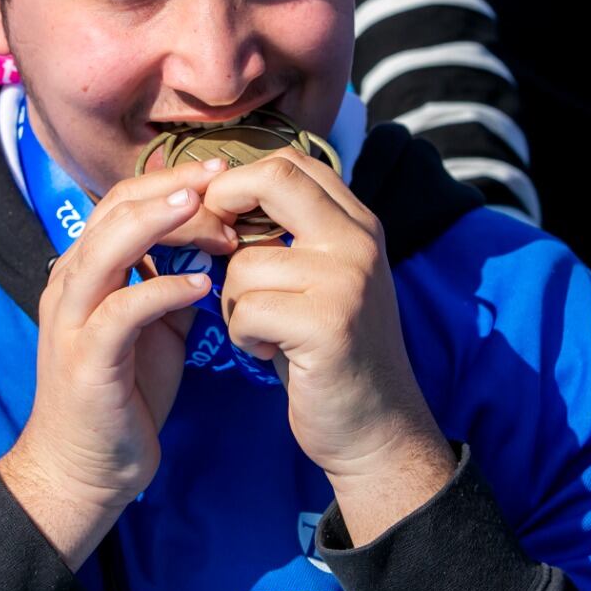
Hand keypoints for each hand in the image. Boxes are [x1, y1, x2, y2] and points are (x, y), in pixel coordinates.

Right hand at [0, 158, 234, 567]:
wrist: (85, 469)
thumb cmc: (123, 395)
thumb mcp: (156, 327)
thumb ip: (173, 281)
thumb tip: (214, 243)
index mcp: (86, 270)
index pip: (123, 201)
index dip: (171, 181)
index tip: (222, 173)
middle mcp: (71, 283)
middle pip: (115, 210)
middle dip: (171, 188)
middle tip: (223, 176)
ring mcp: (73, 319)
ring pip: (108, 248)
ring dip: (159, 223)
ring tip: (207, 210)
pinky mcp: (86, 359)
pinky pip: (122, 311)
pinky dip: (161, 290)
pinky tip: (201, 285)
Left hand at [206, 152, 454, 543]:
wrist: (376, 428)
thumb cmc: (330, 352)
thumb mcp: (322, 278)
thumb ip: (291, 235)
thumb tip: (216, 193)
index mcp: (357, 223)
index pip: (291, 162)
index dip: (239, 178)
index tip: (215, 214)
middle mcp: (358, 240)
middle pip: (273, 179)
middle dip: (223, 208)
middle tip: (213, 250)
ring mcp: (347, 279)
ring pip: (244, 262)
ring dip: (233, 302)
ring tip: (261, 330)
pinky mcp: (328, 323)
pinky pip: (247, 309)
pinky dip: (243, 335)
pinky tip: (267, 352)